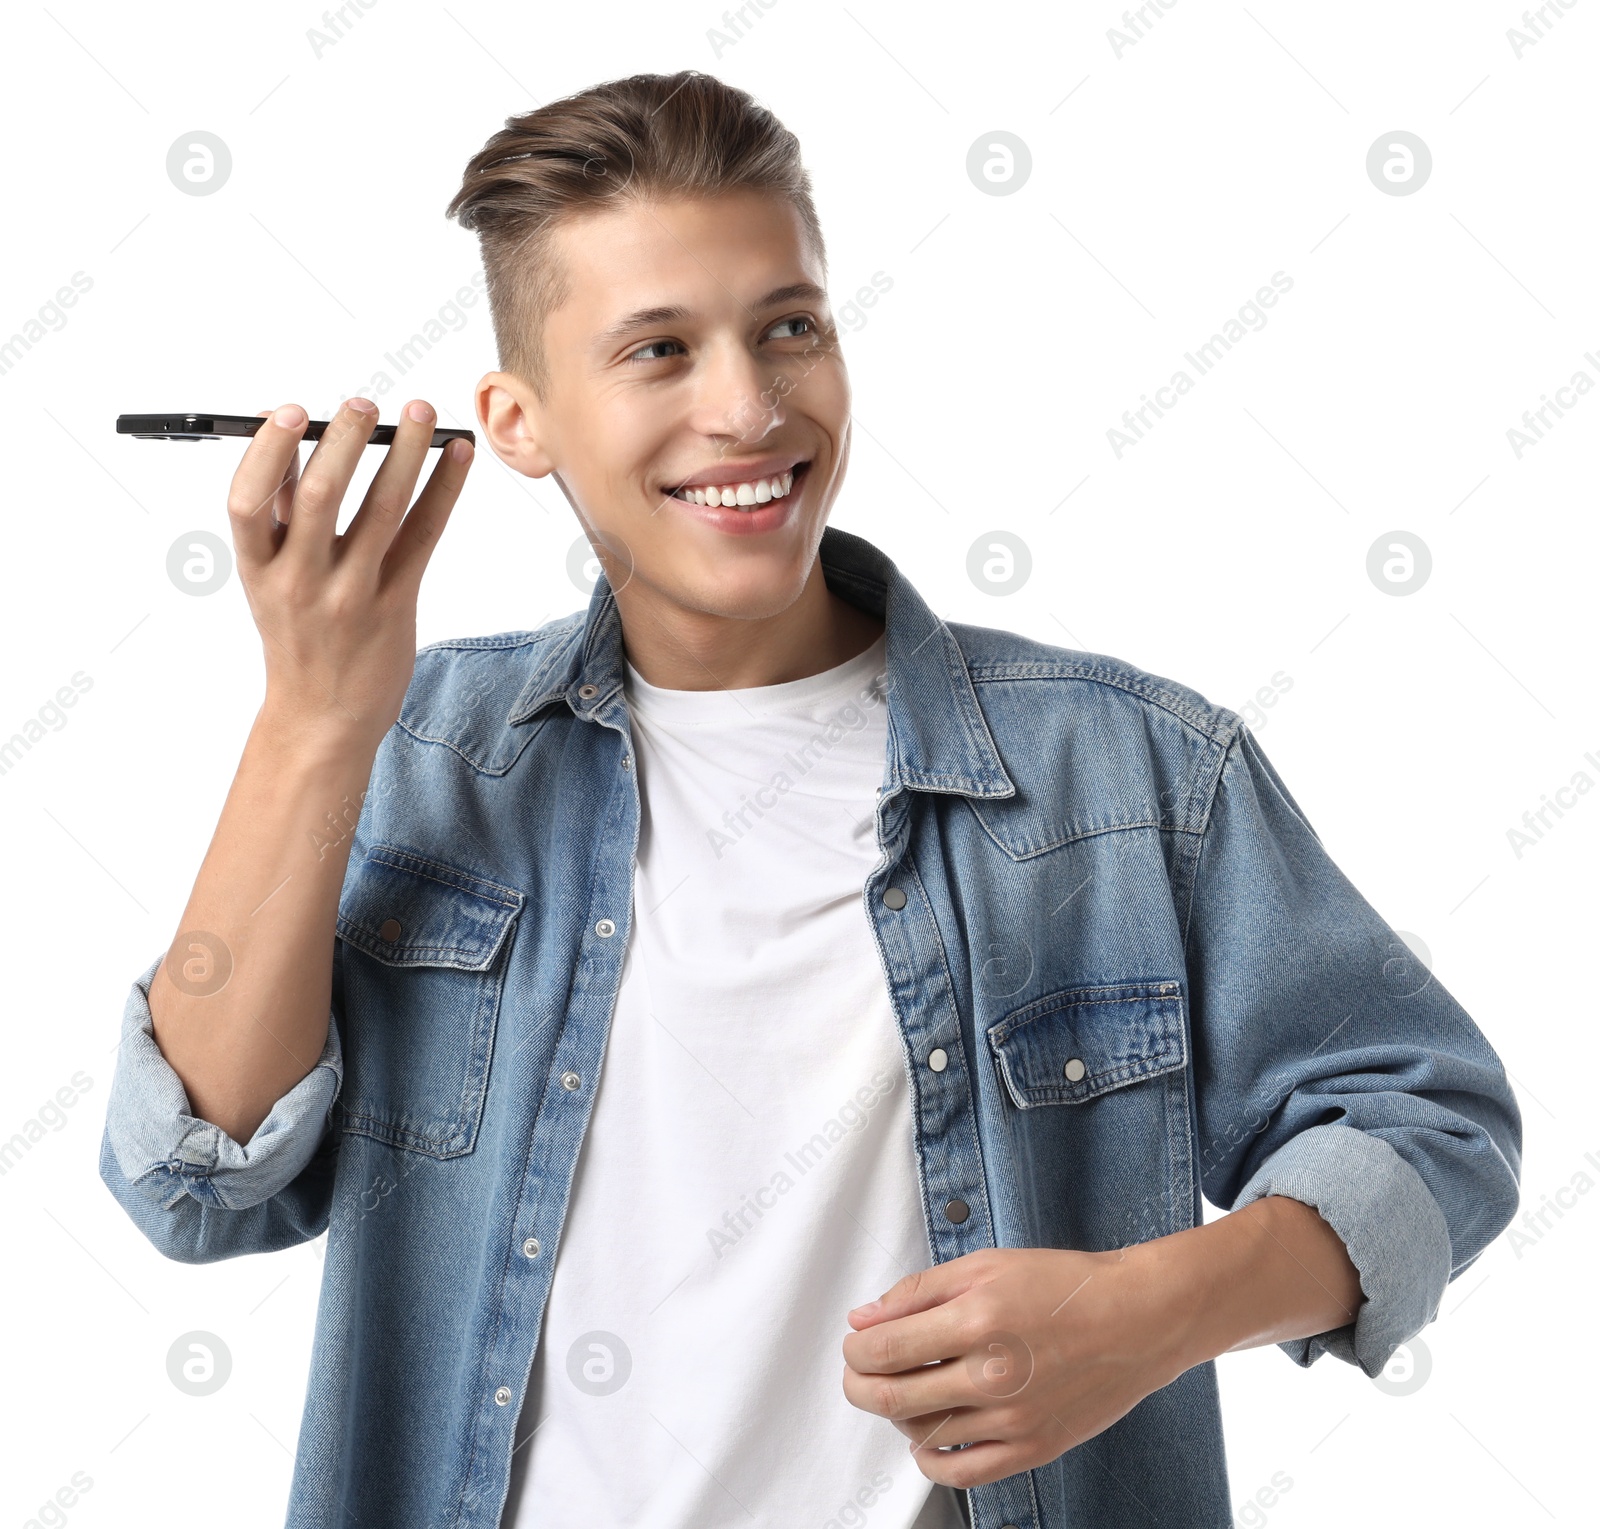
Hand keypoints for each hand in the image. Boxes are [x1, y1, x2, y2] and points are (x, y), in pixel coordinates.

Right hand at [227, 397, 471, 749]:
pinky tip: (458, 455)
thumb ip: (275, 508)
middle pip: (319, 495)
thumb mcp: (269, 576)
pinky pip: (424, 535)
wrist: (324, 716)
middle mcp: (300, 581)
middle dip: (344, 440)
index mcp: (257, 568)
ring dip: (406, 453)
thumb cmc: (298, 633)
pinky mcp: (397, 605)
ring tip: (423, 411)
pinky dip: (443, 489)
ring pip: (381, 510)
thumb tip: (274, 425)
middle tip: (365, 402)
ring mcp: (351, 595)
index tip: (288, 410)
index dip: (266, 451)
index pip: (246, 501)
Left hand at [840, 1246, 1192, 1489]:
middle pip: (892, 1395)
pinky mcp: (1032, 1448)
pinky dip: (931, 1460)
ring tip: (901, 1392)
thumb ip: (919, 1291)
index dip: (856, 1349)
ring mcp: (1013, 1419)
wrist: (1137, 1319)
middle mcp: (992, 1374)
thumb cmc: (1067, 1287)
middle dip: (860, 1384)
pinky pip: (963, 1473)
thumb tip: (866, 1317)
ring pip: (922, 1433)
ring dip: (896, 1415)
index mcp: (976, 1319)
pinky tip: (926, 1439)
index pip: (884, 1348)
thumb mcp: (986, 1264)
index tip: (854, 1344)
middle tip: (858, 1372)